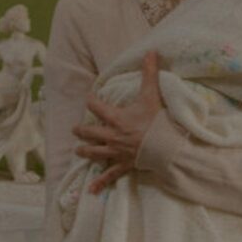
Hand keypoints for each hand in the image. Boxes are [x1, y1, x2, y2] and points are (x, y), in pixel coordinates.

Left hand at [73, 51, 163, 193]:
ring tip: (78, 150)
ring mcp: (116, 152)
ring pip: (94, 152)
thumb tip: (151, 52)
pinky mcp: (123, 165)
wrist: (166, 148)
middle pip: (90, 132)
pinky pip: (109, 175)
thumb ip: (149, 74)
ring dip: (84, 151)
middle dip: (81, 130)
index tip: (88, 98)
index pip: (96, 106)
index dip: (91, 100)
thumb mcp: (152, 96)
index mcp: (116, 118)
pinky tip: (91, 190)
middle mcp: (112, 136)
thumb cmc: (158, 121)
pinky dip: (100, 183)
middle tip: (75, 129)